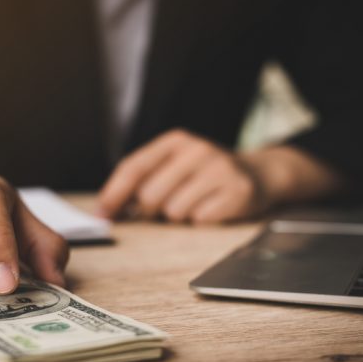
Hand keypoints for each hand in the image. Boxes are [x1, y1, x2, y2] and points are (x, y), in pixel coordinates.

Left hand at [98, 129, 341, 222]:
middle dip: (151, 209)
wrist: (260, 173)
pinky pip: (200, 220)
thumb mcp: (175, 165)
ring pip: (174, 211)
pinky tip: (212, 207)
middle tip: (165, 206)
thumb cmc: (204, 174)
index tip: (102, 214)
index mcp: (176, 141)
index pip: (134, 167)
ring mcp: (220, 169)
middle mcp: (197, 150)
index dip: (114, 193)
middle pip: (150, 195)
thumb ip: (142, 180)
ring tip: (195, 202)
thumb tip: (106, 209)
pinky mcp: (237, 192)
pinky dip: (201, 220)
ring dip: (179, 215)